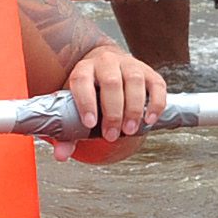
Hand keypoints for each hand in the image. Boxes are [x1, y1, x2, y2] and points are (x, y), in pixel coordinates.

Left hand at [52, 43, 168, 156]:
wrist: (107, 69)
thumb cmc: (90, 93)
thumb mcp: (75, 107)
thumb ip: (68, 133)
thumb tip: (61, 155)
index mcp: (84, 69)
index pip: (82, 81)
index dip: (85, 102)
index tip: (89, 123)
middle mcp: (106, 62)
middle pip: (111, 83)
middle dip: (112, 112)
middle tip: (111, 136)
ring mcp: (130, 65)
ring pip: (134, 81)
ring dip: (133, 109)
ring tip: (129, 130)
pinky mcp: (149, 72)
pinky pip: (156, 85)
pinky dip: (155, 104)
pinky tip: (149, 120)